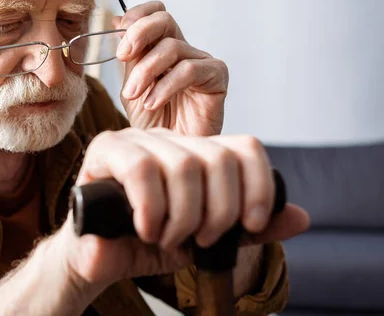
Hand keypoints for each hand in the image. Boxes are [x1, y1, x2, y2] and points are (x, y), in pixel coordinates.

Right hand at [61, 128, 309, 286]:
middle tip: (199, 240)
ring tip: (166, 237)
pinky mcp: (106, 148)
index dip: (259, 185)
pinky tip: (147, 229)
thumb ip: (246, 230)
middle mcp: (169, 139)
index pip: (245, 147)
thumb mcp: (202, 240)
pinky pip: (142, 168)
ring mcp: (137, 139)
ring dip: (183, 215)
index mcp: (195, 153)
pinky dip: (152, 208)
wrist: (95, 256)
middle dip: (218, 211)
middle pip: (218, 157)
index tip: (251, 224)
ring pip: (184, 163)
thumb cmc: (145, 243)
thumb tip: (301, 217)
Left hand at [113, 2, 227, 135]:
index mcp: (163, 48)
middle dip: (139, 33)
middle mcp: (185, 50)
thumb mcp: (132, 87)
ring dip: (146, 71)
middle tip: (122, 56)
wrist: (169, 157)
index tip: (118, 34)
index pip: (155, 13)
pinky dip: (165, 85)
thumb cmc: (154, 125)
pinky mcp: (217, 78)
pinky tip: (153, 103)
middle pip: (165, 20)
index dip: (136, 16)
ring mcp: (202, 62)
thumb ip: (129, 57)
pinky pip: (189, 70)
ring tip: (135, 94)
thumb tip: (116, 21)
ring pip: (172, 47)